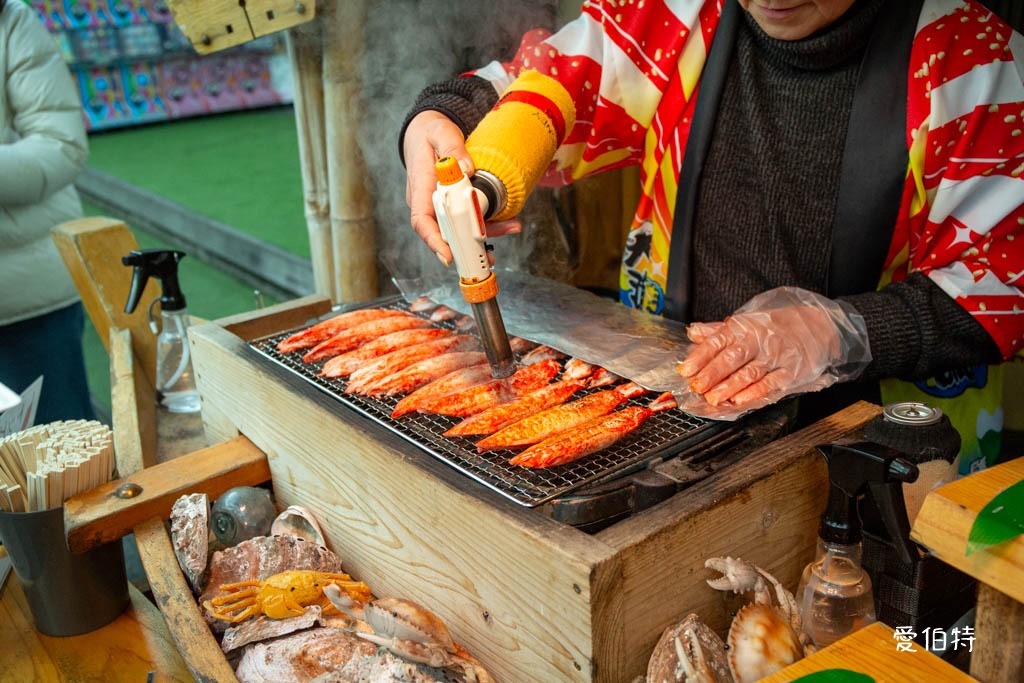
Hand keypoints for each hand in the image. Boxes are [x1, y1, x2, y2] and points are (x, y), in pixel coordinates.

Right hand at [403, 112, 521, 266]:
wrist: (431, 133)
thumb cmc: (431, 134)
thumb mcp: (440, 132)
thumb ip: (451, 147)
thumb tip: (466, 169)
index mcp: (421, 189)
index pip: (422, 221)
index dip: (434, 241)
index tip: (448, 255)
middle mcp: (431, 203)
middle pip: (447, 232)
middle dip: (467, 246)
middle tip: (486, 256)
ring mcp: (445, 206)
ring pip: (463, 228)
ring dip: (485, 235)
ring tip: (511, 229)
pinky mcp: (458, 205)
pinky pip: (472, 219)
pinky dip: (491, 224)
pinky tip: (510, 222)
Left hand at [675, 288, 870, 415]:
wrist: (821, 324)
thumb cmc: (779, 323)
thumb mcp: (748, 320)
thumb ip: (719, 330)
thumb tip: (693, 332)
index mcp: (744, 327)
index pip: (718, 341)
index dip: (700, 356)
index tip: (685, 369)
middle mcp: (759, 340)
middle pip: (731, 358)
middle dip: (711, 374)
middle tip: (696, 387)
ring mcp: (776, 356)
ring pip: (749, 373)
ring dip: (729, 387)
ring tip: (712, 398)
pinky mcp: (791, 371)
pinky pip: (771, 383)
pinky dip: (754, 393)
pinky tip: (740, 400)